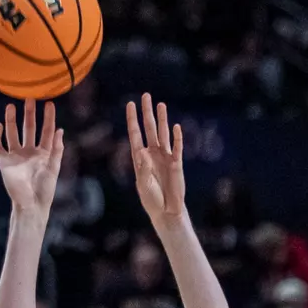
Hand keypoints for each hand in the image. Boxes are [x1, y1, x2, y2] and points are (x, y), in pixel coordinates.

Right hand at [0, 100, 63, 214]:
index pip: (46, 130)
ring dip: (12, 120)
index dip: (48, 117)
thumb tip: (60, 130)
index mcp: (43, 153)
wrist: (31, 204)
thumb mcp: (54, 168)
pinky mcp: (4, 162)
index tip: (49, 103)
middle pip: (29, 128)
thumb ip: (57, 149)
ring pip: (13, 134)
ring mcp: (16, 156)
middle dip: (29, 114)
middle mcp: (29, 152)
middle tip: (30, 98)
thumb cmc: (45, 190)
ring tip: (11, 106)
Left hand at [126, 93, 185, 223]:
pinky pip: (177, 147)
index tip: (130, 104)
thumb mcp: (143, 184)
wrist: (166, 210)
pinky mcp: (176, 163)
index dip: (133, 120)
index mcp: (140, 158)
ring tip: (161, 105)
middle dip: (147, 113)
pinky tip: (176, 127)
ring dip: (162, 120)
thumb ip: (143, 169)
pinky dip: (177, 138)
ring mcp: (164, 157)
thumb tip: (143, 152)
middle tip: (146, 96)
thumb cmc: (151, 199)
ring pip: (163, 133)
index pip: (135, 135)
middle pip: (149, 129)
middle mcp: (152, 153)